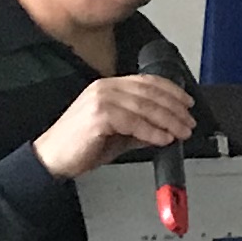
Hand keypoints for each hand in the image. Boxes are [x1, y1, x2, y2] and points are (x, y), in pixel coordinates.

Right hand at [34, 73, 195, 181]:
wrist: (52, 158)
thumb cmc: (81, 145)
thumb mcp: (118, 134)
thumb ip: (140, 128)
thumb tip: (165, 129)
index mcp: (108, 87)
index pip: (147, 82)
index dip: (171, 91)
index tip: (187, 102)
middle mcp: (104, 88)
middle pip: (150, 93)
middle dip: (174, 108)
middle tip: (189, 122)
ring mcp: (100, 100)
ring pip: (145, 106)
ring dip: (168, 120)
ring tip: (181, 132)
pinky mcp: (98, 117)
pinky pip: (133, 122)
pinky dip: (152, 131)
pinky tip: (163, 139)